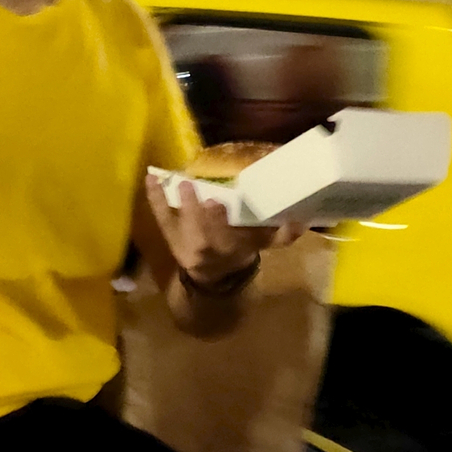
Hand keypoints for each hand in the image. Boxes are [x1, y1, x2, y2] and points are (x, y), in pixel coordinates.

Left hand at [144, 173, 304, 287]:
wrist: (214, 275)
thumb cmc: (240, 251)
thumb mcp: (262, 246)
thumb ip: (281, 236)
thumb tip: (301, 222)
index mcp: (229, 251)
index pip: (226, 240)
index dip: (220, 223)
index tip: (217, 202)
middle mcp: (205, 251)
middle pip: (200, 234)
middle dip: (196, 213)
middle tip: (194, 189)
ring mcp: (184, 244)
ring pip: (178, 225)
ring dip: (173, 203)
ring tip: (171, 180)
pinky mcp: (170, 235)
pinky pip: (161, 217)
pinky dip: (154, 198)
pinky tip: (150, 176)